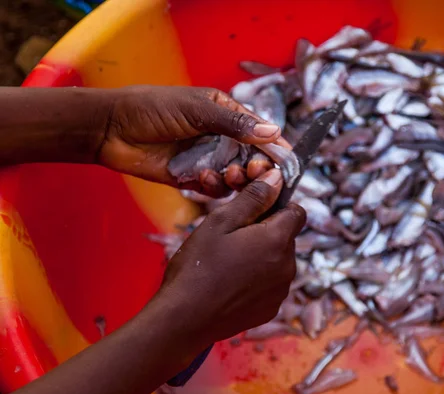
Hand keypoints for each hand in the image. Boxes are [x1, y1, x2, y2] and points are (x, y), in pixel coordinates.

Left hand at [97, 86, 286, 196]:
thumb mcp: (197, 110)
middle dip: (256, 167)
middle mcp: (220, 138)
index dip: (274, 148)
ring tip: (228, 175)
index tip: (286, 164)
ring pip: (236, 176)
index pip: (260, 133)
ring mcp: (206, 159)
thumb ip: (235, 124)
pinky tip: (203, 179)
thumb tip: (273, 132)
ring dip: (236, 179)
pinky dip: (214, 187)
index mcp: (226, 114)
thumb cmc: (153, 109)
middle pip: (252, 158)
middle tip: (253, 172)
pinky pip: (213, 188)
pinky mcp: (192, 178)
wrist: (112, 129)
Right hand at [155, 168, 305, 347]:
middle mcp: (288, 266)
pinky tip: (231, 283)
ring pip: (279, 260)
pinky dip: (258, 279)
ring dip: (262, 256)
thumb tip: (277, 178)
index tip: (253, 210)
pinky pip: (271, 284)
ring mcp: (281, 291)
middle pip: (286, 237)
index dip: (277, 206)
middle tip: (232, 237)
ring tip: (229, 262)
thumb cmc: (198, 266)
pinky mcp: (271, 309)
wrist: (183, 319)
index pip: (297, 212)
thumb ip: (254, 198)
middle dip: (266, 232)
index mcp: (278, 240)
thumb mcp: (221, 221)